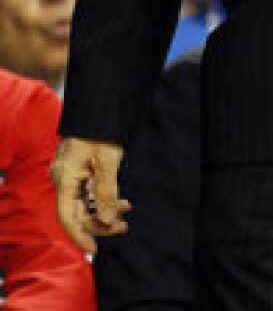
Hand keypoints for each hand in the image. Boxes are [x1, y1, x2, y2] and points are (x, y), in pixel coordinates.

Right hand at [51, 135, 128, 254]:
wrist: (101, 104)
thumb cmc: (102, 130)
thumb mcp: (107, 161)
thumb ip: (105, 192)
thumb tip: (105, 219)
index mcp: (65, 178)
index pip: (67, 217)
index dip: (80, 235)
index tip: (94, 249)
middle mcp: (64, 178)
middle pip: (77, 212)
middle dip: (99, 222)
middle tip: (122, 228)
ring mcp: (71, 174)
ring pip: (84, 202)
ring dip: (104, 211)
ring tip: (125, 215)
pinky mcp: (80, 169)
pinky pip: (89, 191)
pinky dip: (103, 198)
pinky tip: (121, 202)